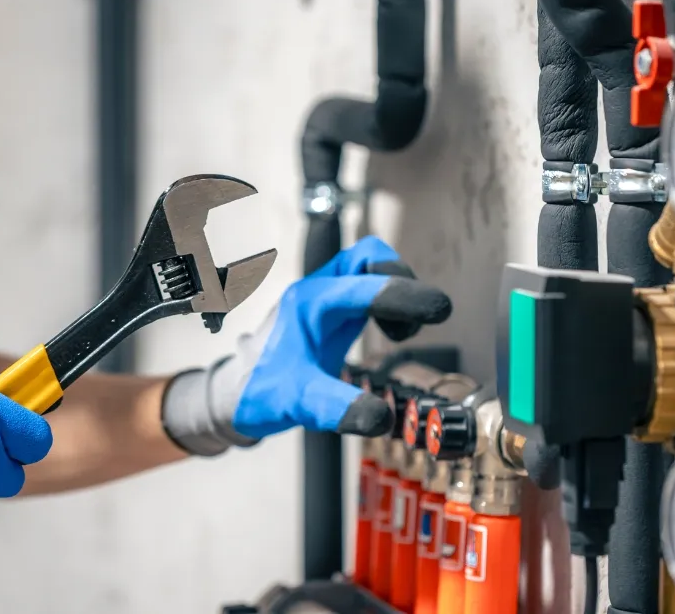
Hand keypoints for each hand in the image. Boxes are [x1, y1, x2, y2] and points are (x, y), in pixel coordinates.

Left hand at [161, 236, 451, 454]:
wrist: (235, 392)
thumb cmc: (258, 391)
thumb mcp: (297, 404)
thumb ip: (337, 408)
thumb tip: (382, 418)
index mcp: (308, 304)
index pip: (362, 284)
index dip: (403, 293)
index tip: (438, 310)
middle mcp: (317, 292)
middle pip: (368, 257)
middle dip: (402, 282)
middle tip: (422, 319)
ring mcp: (325, 297)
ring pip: (369, 267)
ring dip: (397, 290)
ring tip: (402, 331)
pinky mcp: (333, 310)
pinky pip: (367, 287)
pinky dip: (388, 301)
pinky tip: (392, 331)